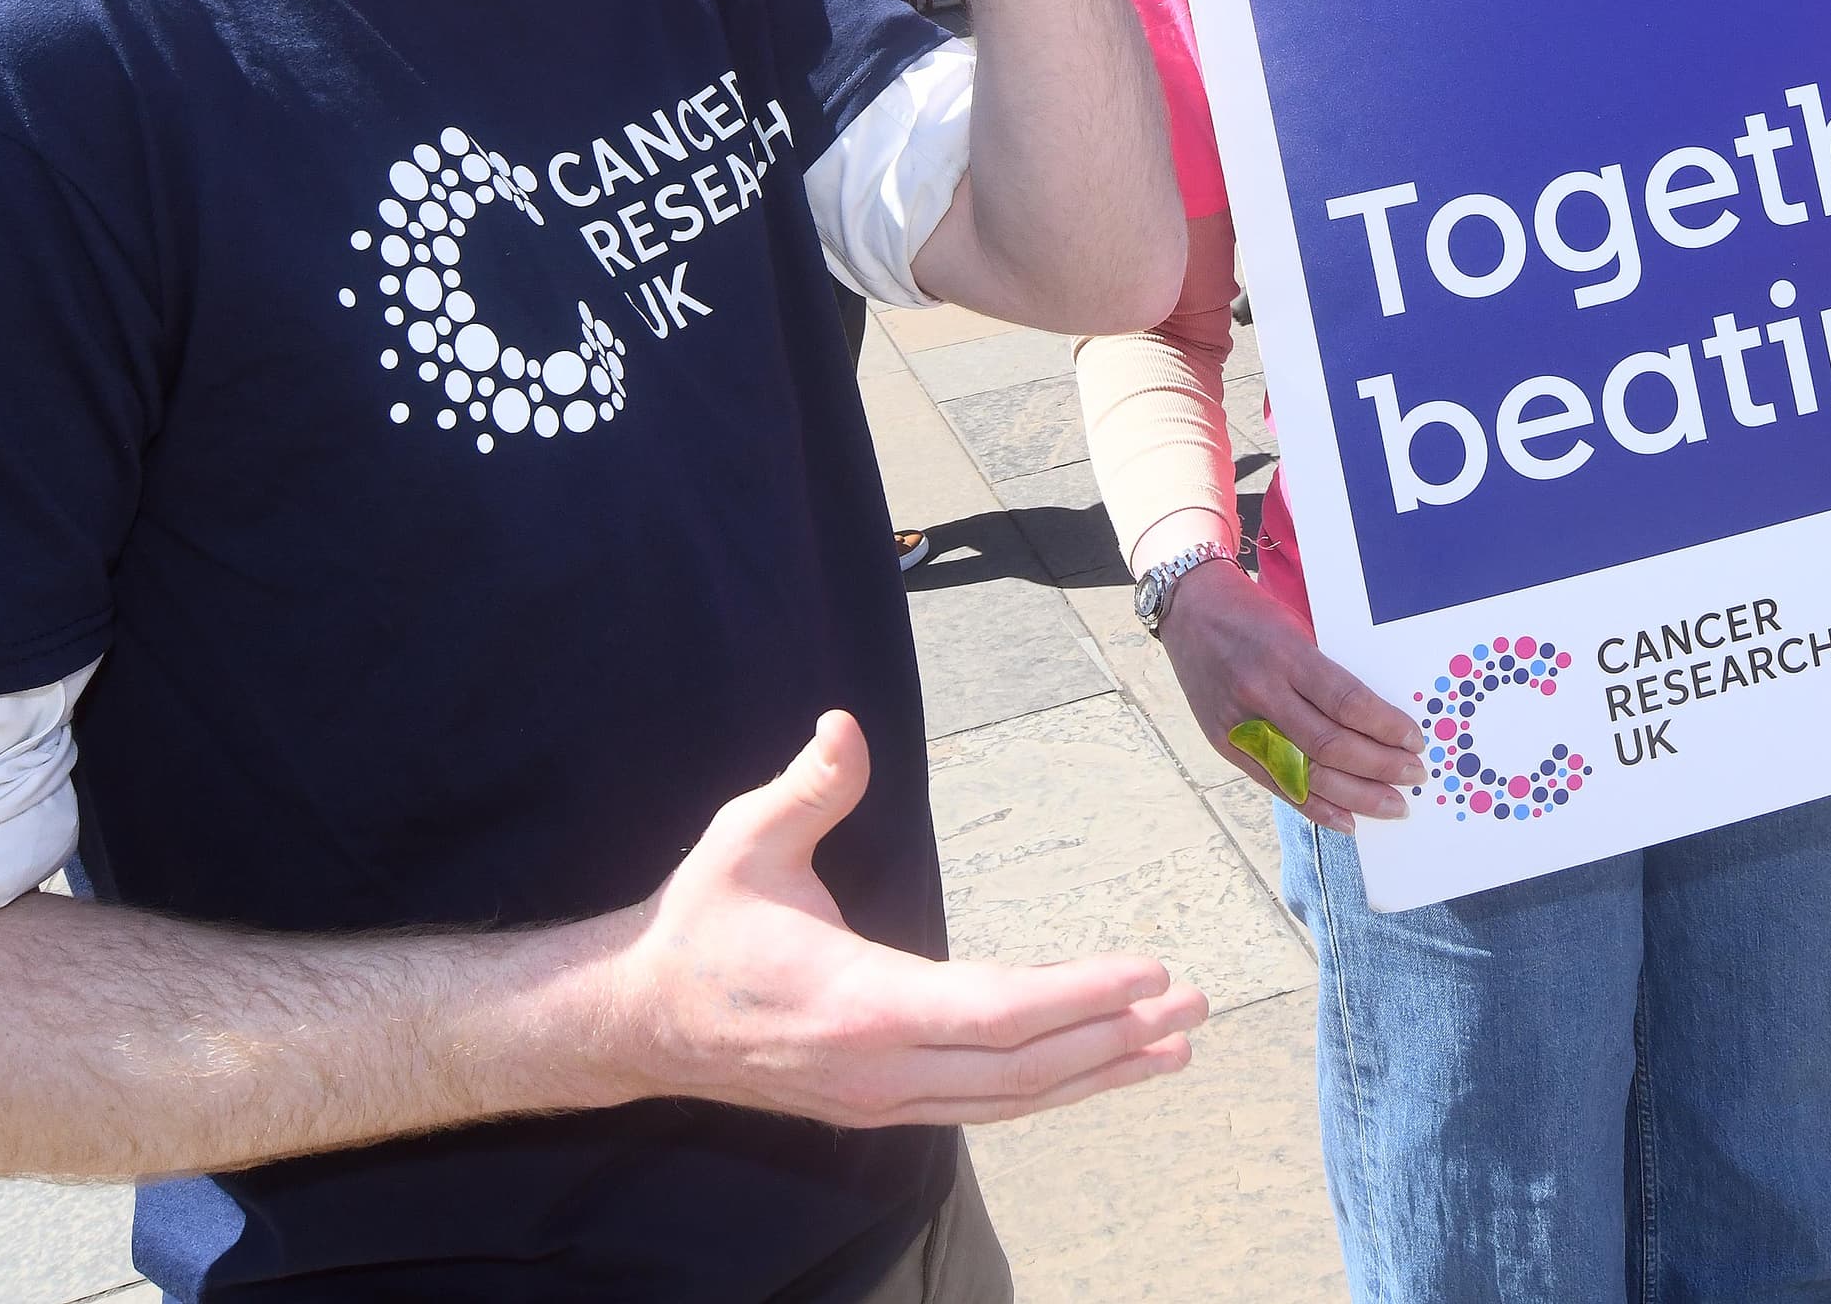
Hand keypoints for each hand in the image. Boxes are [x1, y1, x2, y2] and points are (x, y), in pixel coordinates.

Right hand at [595, 711, 1203, 1127]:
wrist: (637, 1023)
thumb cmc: (699, 925)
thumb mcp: (742, 841)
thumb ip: (806, 787)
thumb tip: (844, 726)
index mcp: (857, 1004)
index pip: (992, 1012)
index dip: (1077, 997)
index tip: (1147, 973)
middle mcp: (879, 1069)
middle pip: (1021, 1069)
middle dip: (1115, 1037)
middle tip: (1194, 1007)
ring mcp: (881, 1099)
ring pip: (1010, 1100)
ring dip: (1097, 1072)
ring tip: (1173, 1046)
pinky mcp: (881, 1104)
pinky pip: (984, 1104)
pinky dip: (1050, 1088)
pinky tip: (1097, 1068)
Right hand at [1154, 558, 1423, 833]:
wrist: (1187, 608)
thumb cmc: (1252, 614)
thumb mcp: (1294, 629)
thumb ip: (1326, 673)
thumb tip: (1377, 719)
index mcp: (1285, 654)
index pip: (1346, 701)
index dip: (1386, 726)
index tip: (1416, 740)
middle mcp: (1260, 691)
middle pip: (1330, 744)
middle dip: (1380, 766)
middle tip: (1414, 775)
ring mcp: (1239, 723)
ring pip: (1306, 773)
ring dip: (1356, 796)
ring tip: (1393, 805)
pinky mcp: (1224, 744)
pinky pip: (1276, 786)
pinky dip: (1314, 807)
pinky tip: (1347, 820)